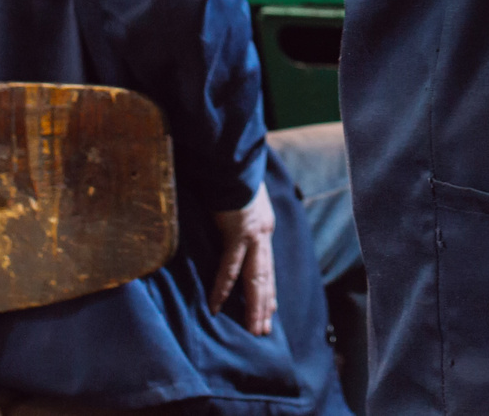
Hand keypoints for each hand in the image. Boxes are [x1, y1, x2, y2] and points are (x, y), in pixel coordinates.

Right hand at [210, 183, 277, 335]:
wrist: (233, 157)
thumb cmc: (231, 172)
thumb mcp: (242, 195)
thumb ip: (239, 213)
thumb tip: (230, 219)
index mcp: (264, 224)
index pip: (267, 264)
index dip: (269, 288)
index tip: (271, 308)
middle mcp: (263, 232)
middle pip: (266, 276)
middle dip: (265, 305)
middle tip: (263, 330)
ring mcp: (253, 234)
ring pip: (255, 278)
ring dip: (255, 306)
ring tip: (254, 329)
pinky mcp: (238, 233)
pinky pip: (229, 267)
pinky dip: (223, 288)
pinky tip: (217, 306)